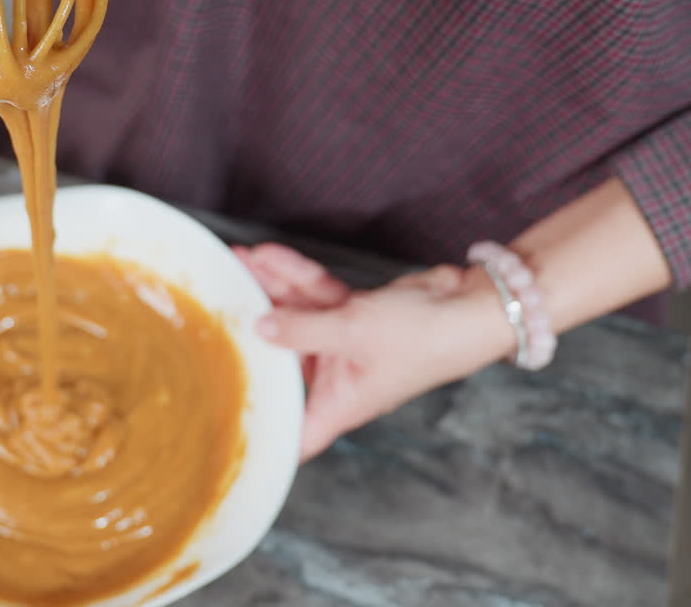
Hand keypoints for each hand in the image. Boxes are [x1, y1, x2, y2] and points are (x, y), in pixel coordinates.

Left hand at [233, 243, 513, 461]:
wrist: (473, 304)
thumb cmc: (427, 337)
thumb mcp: (354, 332)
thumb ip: (301, 329)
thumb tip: (258, 328)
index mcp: (338, 406)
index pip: (289, 434)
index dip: (257, 432)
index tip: (216, 416)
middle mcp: (336, 381)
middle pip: (279, 361)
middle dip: (251, 327)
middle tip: (216, 298)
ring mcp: (343, 346)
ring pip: (294, 319)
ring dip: (269, 289)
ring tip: (237, 262)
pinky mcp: (353, 315)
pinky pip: (315, 296)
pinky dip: (296, 276)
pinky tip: (269, 255)